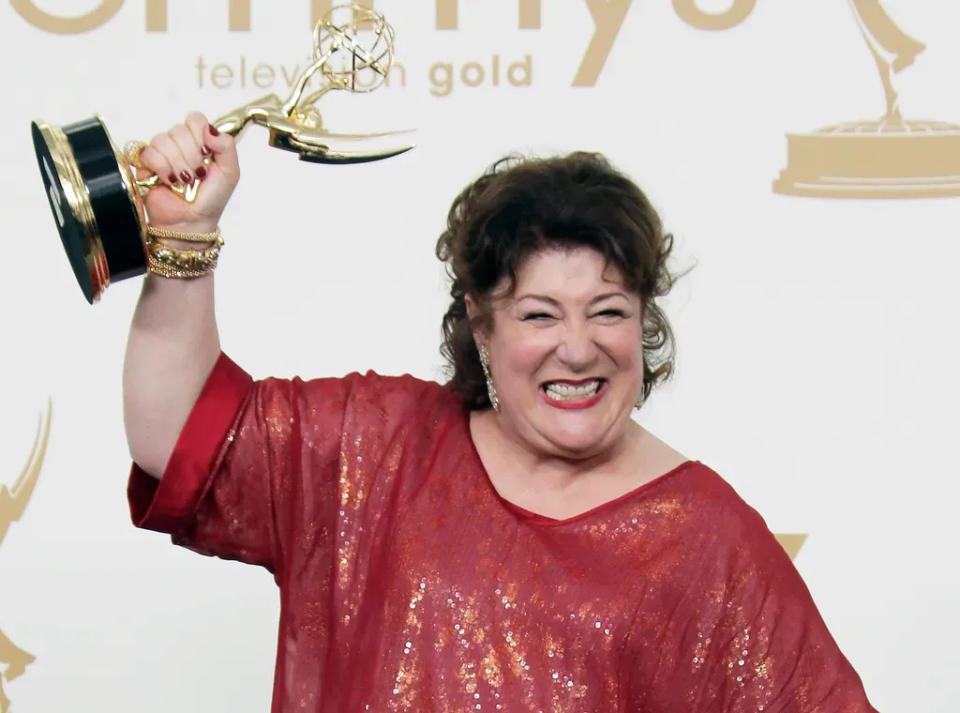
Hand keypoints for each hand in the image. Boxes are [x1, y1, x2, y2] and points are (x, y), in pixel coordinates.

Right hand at [138, 111, 238, 233]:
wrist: (192, 221)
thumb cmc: (211, 199)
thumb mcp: (230, 172)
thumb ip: (226, 145)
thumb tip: (209, 129)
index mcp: (199, 141)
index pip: (194, 119)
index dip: (199, 134)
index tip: (206, 154)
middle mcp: (179, 144)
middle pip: (179, 130)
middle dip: (191, 156)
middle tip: (197, 175)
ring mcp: (161, 153)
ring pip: (163, 140)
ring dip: (177, 164)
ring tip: (184, 181)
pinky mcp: (144, 165)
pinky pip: (148, 153)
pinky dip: (162, 168)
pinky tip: (169, 181)